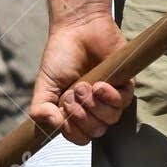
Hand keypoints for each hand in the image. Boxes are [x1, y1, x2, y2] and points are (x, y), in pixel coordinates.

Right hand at [30, 15, 132, 144]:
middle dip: (82, 114)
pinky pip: (124, 103)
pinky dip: (110, 96)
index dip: (73, 128)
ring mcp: (110, 98)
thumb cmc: (61, 55)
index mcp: (75, 112)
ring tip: (86, 84)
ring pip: (110, 120)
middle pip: (96, 131)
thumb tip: (53, 126)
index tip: (64, 107)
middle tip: (74, 90)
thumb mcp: (44, 84)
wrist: (78, 28)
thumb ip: (40, 108)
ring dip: (95, 105)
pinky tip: (100, 84)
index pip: (80, 137)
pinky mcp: (125, 86)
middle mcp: (94, 109)